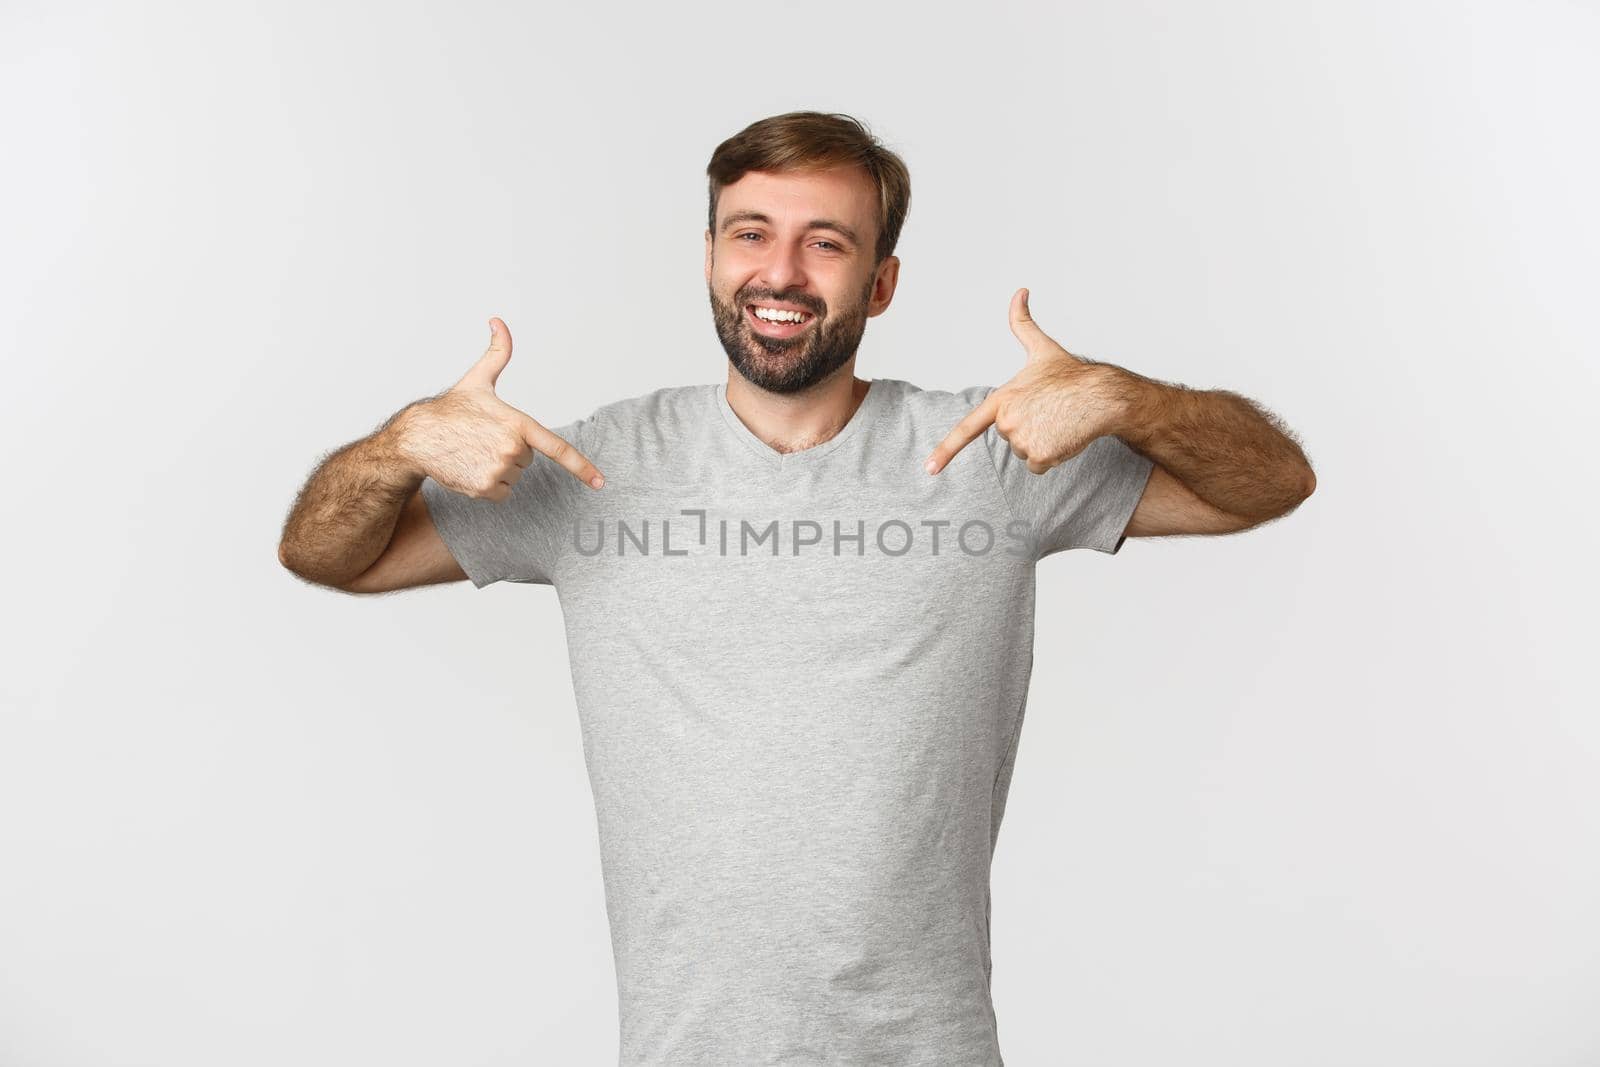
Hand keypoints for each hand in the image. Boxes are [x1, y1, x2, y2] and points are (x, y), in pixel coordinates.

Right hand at [394, 317, 604, 499]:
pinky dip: (489, 486)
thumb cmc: (450, 409)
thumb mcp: (477, 379)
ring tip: (475, 452)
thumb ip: (497, 352)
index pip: (556, 447)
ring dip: (499, 469)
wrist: (417, 437)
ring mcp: (498, 470)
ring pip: (515, 477)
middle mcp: (511, 449)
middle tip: (484, 439)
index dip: (581, 467)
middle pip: (528, 459)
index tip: (600, 483)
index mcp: (517, 423)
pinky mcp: (484, 489)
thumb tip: (498, 321)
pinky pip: (502, 493)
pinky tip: (471, 468)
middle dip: (510, 451)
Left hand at [925, 288, 1122, 475]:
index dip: (946, 451)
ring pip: (1026, 452)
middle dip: (1029, 429)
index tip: (929, 469)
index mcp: (1002, 399)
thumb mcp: (1041, 348)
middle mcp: (1007, 421)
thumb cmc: (1072, 374)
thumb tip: (1020, 291)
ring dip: (1042, 443)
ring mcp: (1022, 440)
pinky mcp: (1040, 456)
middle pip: (1010, 437)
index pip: (967, 428)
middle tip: (1049, 412)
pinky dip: (1053, 456)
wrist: (1101, 395)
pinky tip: (1065, 436)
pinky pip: (1039, 466)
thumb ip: (1022, 323)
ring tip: (1059, 421)